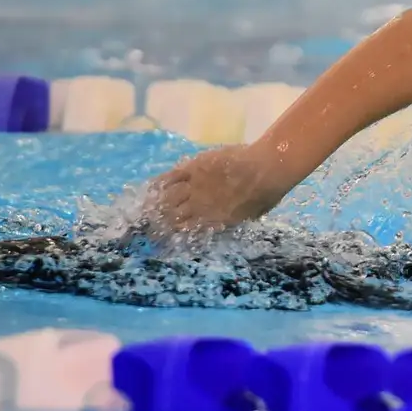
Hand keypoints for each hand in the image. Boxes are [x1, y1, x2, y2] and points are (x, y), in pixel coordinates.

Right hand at [144, 144, 289, 235]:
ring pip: (167, 199)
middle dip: (156, 226)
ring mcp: (195, 186)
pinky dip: (159, 183)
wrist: (266, 169)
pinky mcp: (194, 167)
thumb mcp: (247, 217)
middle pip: (170, 218)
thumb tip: (217, 225)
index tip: (159, 243)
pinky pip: (171, 176)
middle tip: (145, 230)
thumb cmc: (265, 195)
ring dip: (155, 206)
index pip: (184, 233)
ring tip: (144, 211)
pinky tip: (150, 188)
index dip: (169, 238)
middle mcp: (199, 207)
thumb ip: (228, 221)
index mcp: (212, 222)